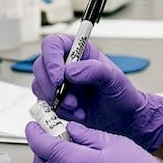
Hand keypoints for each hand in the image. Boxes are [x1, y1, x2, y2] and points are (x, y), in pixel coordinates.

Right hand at [31, 34, 162, 150]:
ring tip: (78, 106)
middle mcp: (65, 64)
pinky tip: (77, 113)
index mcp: (78, 51)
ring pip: (39, 85)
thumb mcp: (114, 79)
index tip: (60, 76)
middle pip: (41, 65)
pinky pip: (44, 103)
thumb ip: (94, 70)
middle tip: (71, 98)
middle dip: (52, 85)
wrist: (123, 118)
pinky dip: (59, 110)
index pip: (53, 44)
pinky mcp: (55, 100)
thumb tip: (71, 71)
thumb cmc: (121, 94)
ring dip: (56, 100)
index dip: (51, 59)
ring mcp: (58, 83)